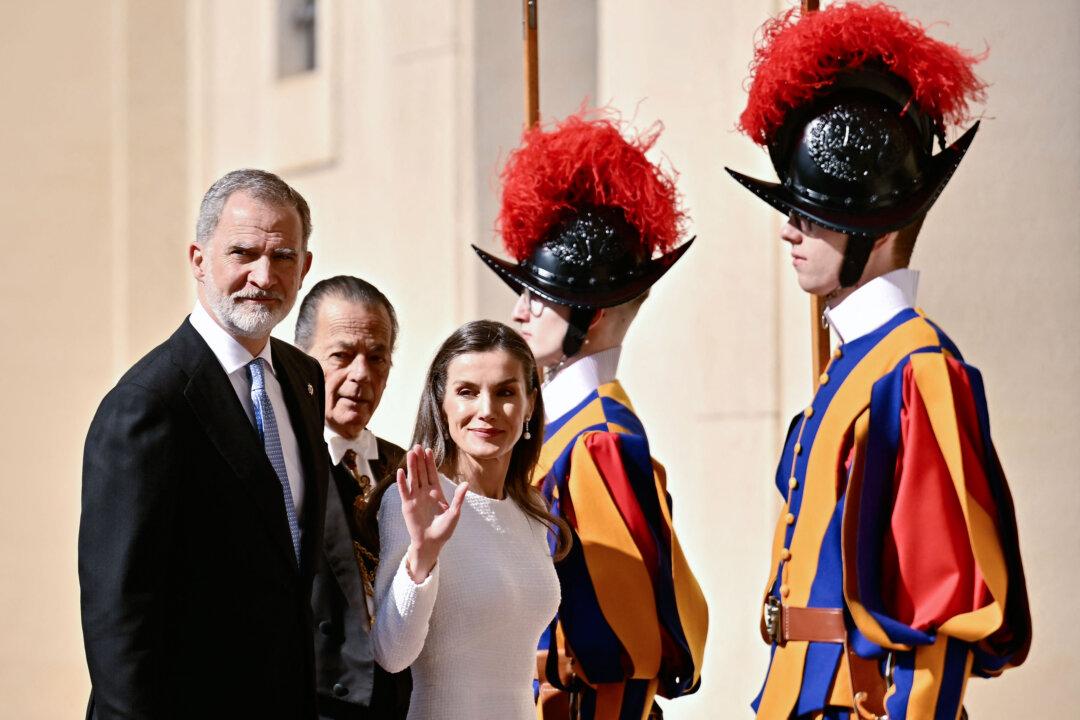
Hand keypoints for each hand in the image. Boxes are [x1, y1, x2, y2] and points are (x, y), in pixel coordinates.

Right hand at [398, 445, 467, 581]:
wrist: (431, 543)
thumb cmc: (444, 530)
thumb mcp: (454, 513)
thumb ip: (458, 498)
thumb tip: (466, 483)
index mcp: (436, 492)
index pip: (432, 473)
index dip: (430, 462)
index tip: (429, 450)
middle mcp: (424, 492)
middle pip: (421, 472)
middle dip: (419, 459)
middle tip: (417, 446)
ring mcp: (415, 497)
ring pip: (412, 478)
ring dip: (411, 466)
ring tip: (410, 453)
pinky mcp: (407, 505)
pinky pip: (404, 491)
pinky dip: (402, 482)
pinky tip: (400, 472)